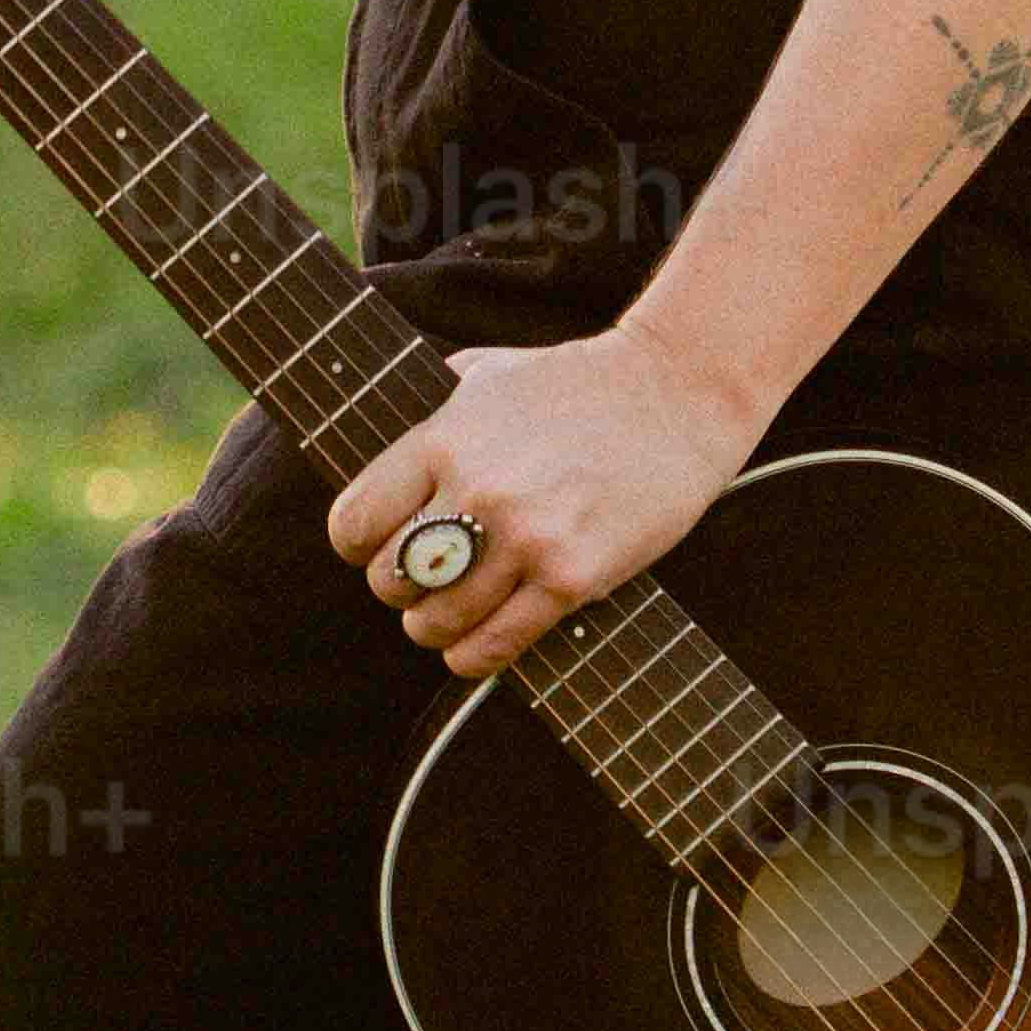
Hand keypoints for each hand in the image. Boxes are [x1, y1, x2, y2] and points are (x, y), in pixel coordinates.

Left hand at [330, 323, 761, 675]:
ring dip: (434, 628)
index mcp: (443, 440)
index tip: (376, 548)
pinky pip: (495, 645)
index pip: (354, 524)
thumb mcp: (490, 374)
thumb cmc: (579, 382)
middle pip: (389, 581)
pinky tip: (475, 646)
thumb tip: (386, 447)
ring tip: (448, 617)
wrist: (676, 393)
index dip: (358, 545)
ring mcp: (525, 539)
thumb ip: (435, 407)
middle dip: (400, 589)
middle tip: (423, 583)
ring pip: (436, 622)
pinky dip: (473, 656)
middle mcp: (476, 493)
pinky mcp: (571, 577)